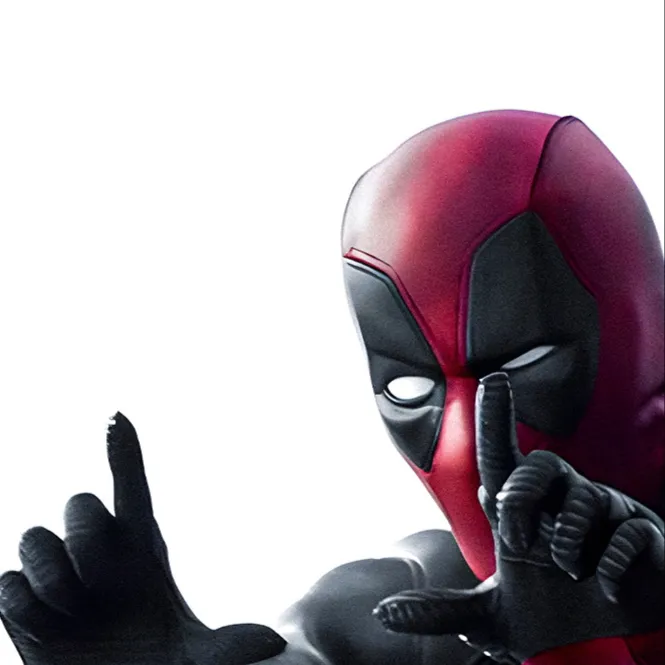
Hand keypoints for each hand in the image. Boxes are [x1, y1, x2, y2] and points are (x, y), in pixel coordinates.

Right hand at [0, 412, 285, 664]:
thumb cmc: (162, 663)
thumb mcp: (198, 657)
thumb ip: (228, 647)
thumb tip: (276, 642)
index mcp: (141, 546)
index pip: (132, 486)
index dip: (124, 451)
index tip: (118, 417)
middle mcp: (99, 549)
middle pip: (80, 503)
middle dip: (84, 535)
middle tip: (97, 584)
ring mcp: (60, 571)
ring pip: (34, 537)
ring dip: (51, 578)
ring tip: (74, 615)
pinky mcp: (24, 600)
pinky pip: (6, 584)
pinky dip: (25, 608)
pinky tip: (51, 629)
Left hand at [373, 373, 663, 662]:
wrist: (607, 645)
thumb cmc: (545, 614)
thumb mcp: (488, 615)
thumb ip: (440, 611)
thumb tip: (384, 613)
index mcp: (521, 509)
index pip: (502, 454)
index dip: (496, 416)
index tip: (494, 380)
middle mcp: (558, 499)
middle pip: (539, 467)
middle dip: (523, 500)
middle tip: (520, 543)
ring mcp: (602, 513)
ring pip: (585, 501)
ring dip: (571, 546)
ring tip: (573, 575)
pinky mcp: (641, 535)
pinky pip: (628, 534)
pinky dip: (613, 564)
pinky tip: (607, 585)